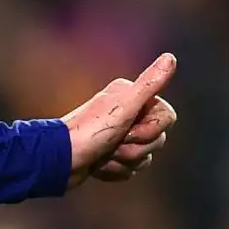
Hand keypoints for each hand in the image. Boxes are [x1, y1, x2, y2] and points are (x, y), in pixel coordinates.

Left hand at [61, 53, 178, 188]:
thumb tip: (170, 58)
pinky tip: (99, 165)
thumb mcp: (124, 106)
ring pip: (144, 157)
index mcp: (130, 97)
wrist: (59, 160)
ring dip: (124, 161)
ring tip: (103, 155)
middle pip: (157, 139)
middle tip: (112, 144)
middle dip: (136, 148)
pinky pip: (130, 169)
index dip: (152, 129)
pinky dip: (115, 171)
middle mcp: (125, 113)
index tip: (129, 129)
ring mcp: (117, 135)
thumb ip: (149, 84)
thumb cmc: (89, 132)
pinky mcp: (109, 155)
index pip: (167, 117)